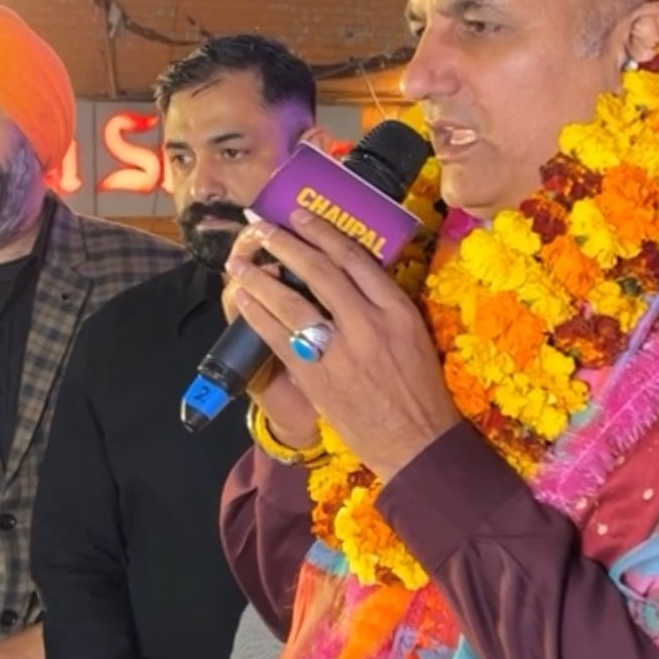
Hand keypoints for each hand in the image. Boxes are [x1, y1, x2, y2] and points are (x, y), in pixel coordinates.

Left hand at [227, 211, 458, 479]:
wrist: (415, 441)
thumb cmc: (419, 389)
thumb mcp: (415, 334)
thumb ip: (385, 303)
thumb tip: (348, 272)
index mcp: (398, 309)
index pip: (355, 259)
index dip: (323, 233)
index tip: (301, 217)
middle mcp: (369, 323)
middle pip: (319, 271)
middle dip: (286, 244)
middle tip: (263, 228)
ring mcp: (341, 351)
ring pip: (292, 302)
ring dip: (260, 277)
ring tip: (239, 262)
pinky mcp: (318, 378)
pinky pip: (279, 338)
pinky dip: (258, 316)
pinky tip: (243, 301)